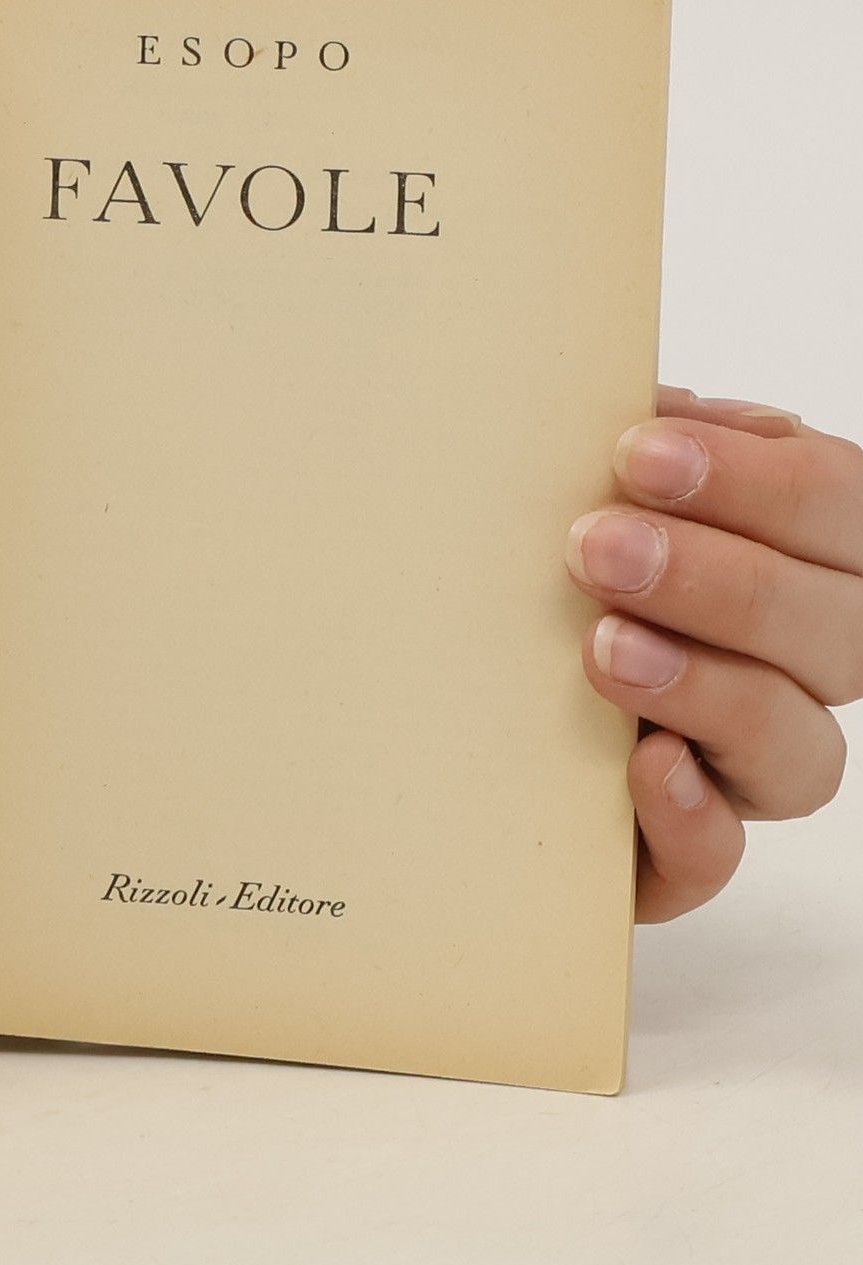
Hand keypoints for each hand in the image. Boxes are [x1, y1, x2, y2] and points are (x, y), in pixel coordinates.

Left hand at [567, 386, 859, 921]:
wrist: (440, 703)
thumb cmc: (531, 571)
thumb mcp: (573, 494)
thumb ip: (619, 451)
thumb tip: (638, 407)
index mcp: (789, 560)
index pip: (839, 510)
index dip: (759, 481)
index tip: (639, 449)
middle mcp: (790, 668)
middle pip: (836, 631)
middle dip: (722, 580)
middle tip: (598, 547)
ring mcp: (740, 768)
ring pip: (798, 750)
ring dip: (708, 689)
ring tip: (602, 648)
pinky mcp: (674, 852)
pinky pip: (718, 857)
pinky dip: (690, 815)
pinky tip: (642, 764)